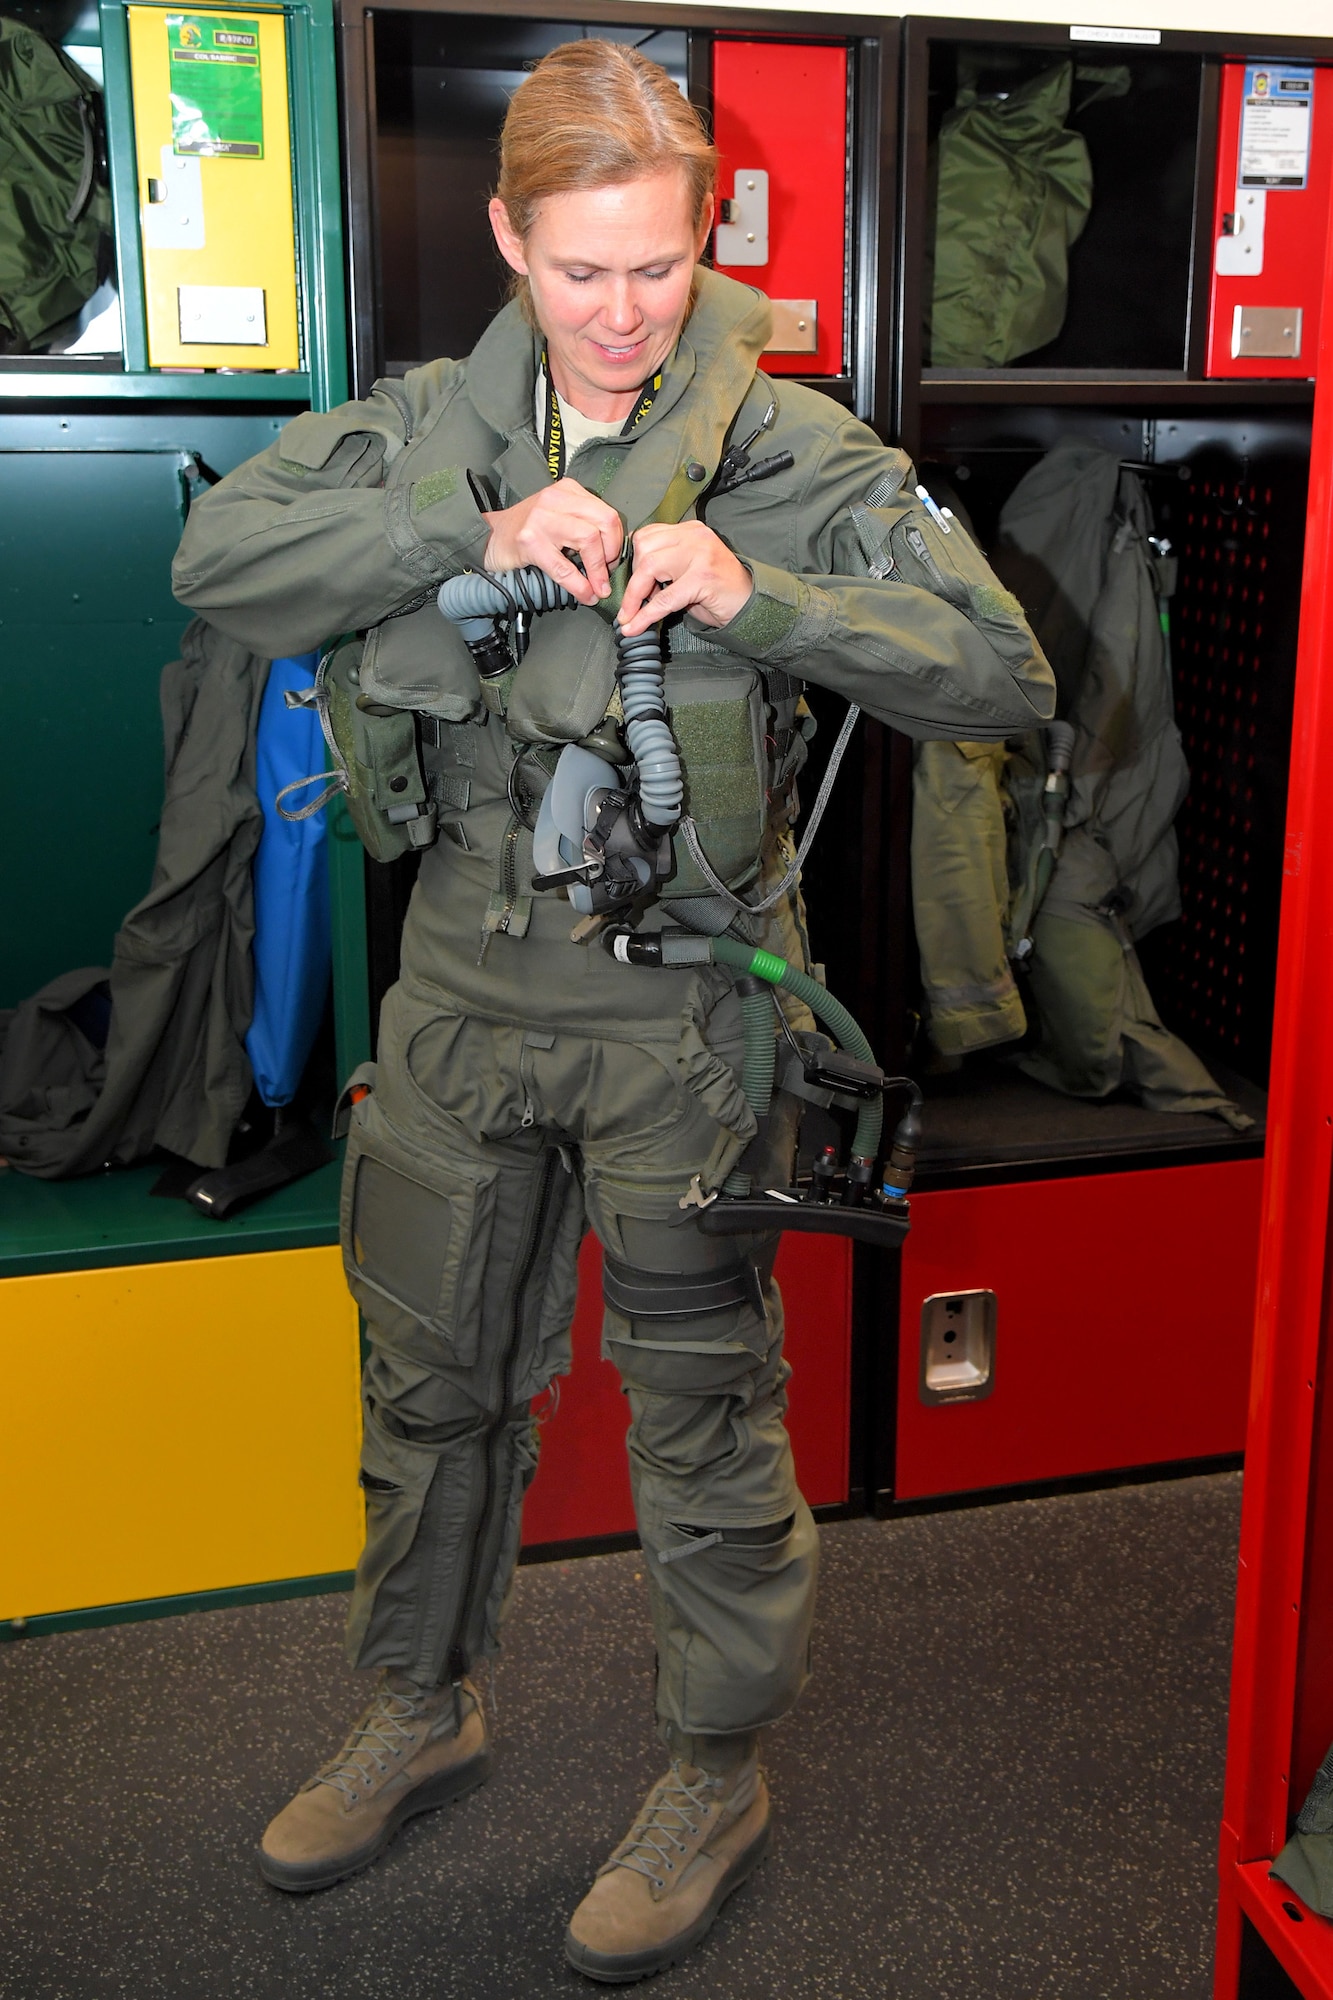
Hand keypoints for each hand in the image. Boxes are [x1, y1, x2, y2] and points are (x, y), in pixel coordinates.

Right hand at [482, 479, 623, 605]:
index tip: (613, 559)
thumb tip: (614, 550)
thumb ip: (583, 524)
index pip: (607, 512)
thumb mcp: (557, 516)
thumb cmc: (526, 531)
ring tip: (598, 586)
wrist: (489, 538)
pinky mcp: (530, 541)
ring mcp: (541, 519)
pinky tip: (585, 595)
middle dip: (612, 553)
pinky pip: (564, 567)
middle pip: (604, 523)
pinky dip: (579, 585)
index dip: (616, 541)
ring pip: (589, 540)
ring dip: (598, 570)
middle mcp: (555, 500)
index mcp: (567, 491)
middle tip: (607, 572)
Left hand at [616, 521, 752, 636]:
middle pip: (644, 547)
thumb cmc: (718, 590)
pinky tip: (634, 627)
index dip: (633, 561)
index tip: (628, 583)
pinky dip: (646, 614)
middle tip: (632, 602)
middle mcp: (694, 536)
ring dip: (634, 596)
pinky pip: (665, 598)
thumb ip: (665, 564)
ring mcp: (700, 555)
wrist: (751, 605)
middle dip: (632, 578)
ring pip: (650, 568)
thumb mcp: (689, 568)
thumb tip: (630, 580)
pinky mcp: (702, 578)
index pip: (647, 535)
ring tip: (630, 616)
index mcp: (690, 530)